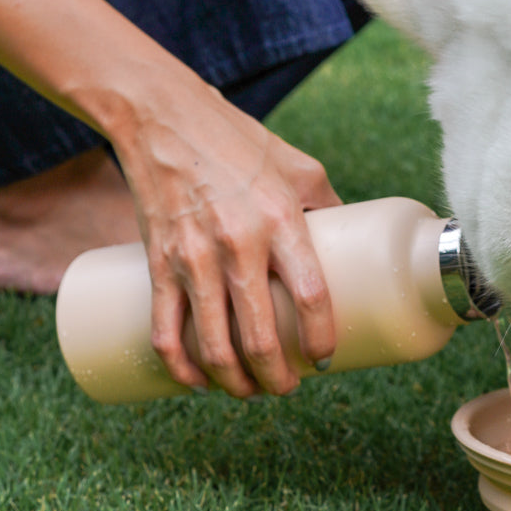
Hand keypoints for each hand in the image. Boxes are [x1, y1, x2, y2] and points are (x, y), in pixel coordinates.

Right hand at [114, 76, 338, 398]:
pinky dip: (181, 367)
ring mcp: (193, 256)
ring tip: (250, 392)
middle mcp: (238, 243)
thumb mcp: (299, 167)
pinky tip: (197, 383)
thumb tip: (354, 249)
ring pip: (213, 344)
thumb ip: (326, 207)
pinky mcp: (157, 262)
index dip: (321, 337)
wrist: (163, 118)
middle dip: (277, 377)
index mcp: (281, 219)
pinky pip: (164, 330)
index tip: (327, 358)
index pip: (310, 295)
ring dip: (234, 382)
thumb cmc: (240, 141)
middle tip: (289, 387)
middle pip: (260, 335)